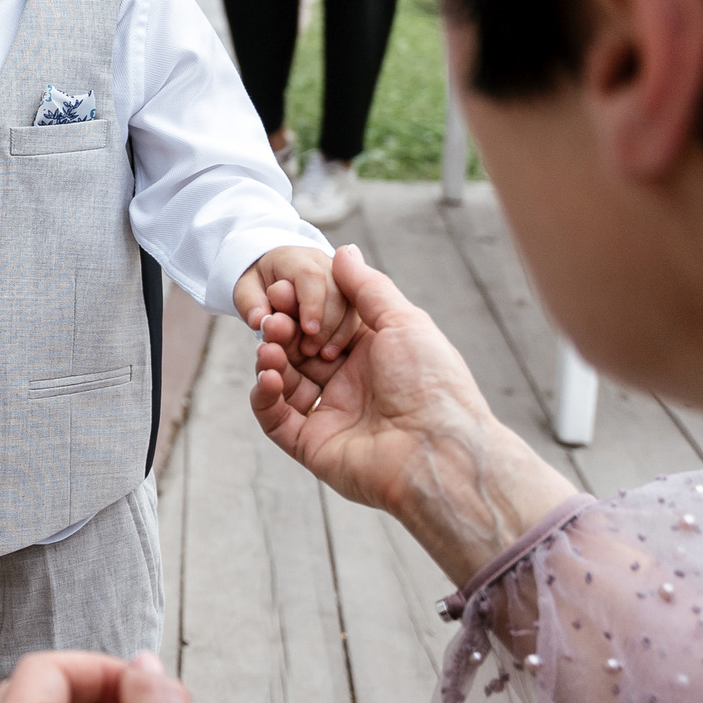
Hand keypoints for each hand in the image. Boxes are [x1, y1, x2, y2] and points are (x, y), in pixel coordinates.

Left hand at [235, 244, 340, 357]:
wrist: (275, 278)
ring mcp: (341, 279)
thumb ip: (250, 303)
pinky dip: (346, 335)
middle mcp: (323, 264)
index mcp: (295, 258)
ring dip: (339, 332)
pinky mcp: (351, 296)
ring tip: (322, 355)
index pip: (310, 276)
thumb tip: (259, 320)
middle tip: (310, 350)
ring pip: (351, 304)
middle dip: (326, 323)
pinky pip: (356, 315)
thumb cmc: (259, 285)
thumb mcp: (245, 291)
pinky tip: (331, 352)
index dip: (312, 303)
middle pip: (336, 291)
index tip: (308, 330)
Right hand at [249, 246, 574, 578]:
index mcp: (372, 355)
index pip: (323, 325)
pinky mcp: (313, 444)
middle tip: (271, 319)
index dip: (302, 309)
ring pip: (283, 382)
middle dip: (280, 332)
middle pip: (298, 351)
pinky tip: (268, 376)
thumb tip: (343, 251)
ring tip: (267, 347)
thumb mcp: (403, 322)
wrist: (439, 451)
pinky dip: (264, 396)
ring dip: (269, 360)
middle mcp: (350, 384)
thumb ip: (367, 287)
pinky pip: (276, 419)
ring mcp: (330, 415)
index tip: (285, 293)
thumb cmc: (432, 384)